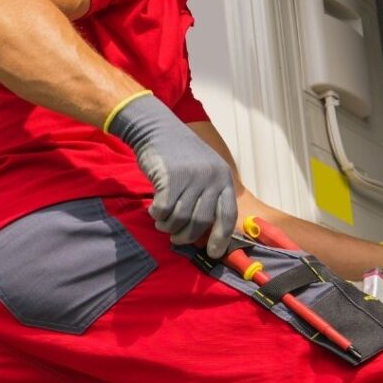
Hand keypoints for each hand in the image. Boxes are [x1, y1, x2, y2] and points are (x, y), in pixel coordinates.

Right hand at [107, 94, 237, 256]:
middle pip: (200, 222)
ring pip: (180, 219)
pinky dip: (157, 216)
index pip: (227, 215)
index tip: (213, 252)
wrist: (157, 129)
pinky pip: (163, 211)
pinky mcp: (169, 179)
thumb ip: (208, 194)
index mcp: (222, 178)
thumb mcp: (203, 170)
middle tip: (176, 238)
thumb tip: (206, 229)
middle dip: (186, 235)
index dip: (221, 237)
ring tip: (162, 223)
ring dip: (169, 226)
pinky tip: (155, 212)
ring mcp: (190, 178)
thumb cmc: (179, 154)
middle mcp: (210, 178)